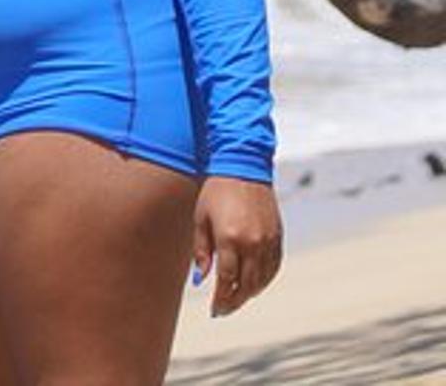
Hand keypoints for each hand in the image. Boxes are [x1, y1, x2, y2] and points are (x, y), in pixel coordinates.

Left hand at [192, 176, 282, 316]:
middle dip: (234, 301)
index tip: (214, 310)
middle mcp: (253, 243)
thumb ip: (201, 251)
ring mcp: (268, 241)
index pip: (227, 280)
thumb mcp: (201, 220)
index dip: (221, 298)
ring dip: (249, 293)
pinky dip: (264, 280)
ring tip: (235, 299)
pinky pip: (274, 267)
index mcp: (230, 239)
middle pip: (246, 284)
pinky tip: (253, 285)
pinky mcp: (278, 237)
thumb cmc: (214, 193)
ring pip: (262, 279)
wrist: (242, 167)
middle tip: (223, 310)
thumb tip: (201, 280)